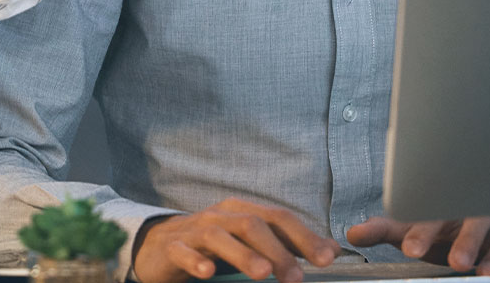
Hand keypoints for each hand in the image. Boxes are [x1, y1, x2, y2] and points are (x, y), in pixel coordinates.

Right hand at [133, 198, 339, 282]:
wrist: (158, 246)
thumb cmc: (212, 247)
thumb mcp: (249, 243)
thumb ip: (285, 246)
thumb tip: (330, 251)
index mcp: (241, 212)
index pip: (278, 218)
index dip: (303, 236)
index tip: (327, 258)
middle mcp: (220, 216)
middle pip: (252, 225)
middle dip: (278, 250)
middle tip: (297, 278)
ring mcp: (193, 231)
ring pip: (219, 236)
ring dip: (242, 255)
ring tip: (262, 274)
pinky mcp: (171, 248)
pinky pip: (182, 252)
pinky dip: (195, 261)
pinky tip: (207, 273)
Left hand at [346, 214, 489, 275]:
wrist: (487, 216)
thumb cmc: (446, 226)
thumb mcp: (416, 227)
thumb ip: (386, 230)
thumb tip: (351, 235)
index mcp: (449, 204)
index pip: (435, 213)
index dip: (423, 231)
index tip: (410, 249)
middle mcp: (481, 210)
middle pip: (475, 220)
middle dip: (466, 241)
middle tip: (455, 262)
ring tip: (487, 273)